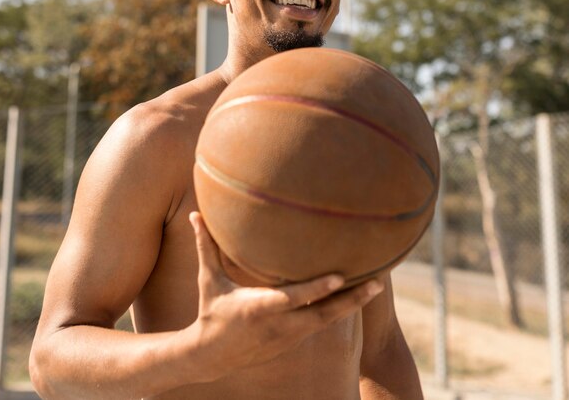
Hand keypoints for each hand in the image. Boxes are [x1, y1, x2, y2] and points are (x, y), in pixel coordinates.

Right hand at [188, 212, 383, 380]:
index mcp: (258, 307)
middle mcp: (278, 325)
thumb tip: (194, 214)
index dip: (316, 289)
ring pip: (327, 321)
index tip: (339, 277)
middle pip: (322, 314)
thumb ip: (206, 247)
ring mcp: (288, 336)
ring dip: (352, 304)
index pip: (292, 298)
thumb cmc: (211, 311)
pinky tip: (355, 296)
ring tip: (375, 285)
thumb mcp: (209, 280)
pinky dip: (339, 311)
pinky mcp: (293, 341)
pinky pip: (321, 324)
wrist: (212, 356)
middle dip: (350, 299)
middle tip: (376, 282)